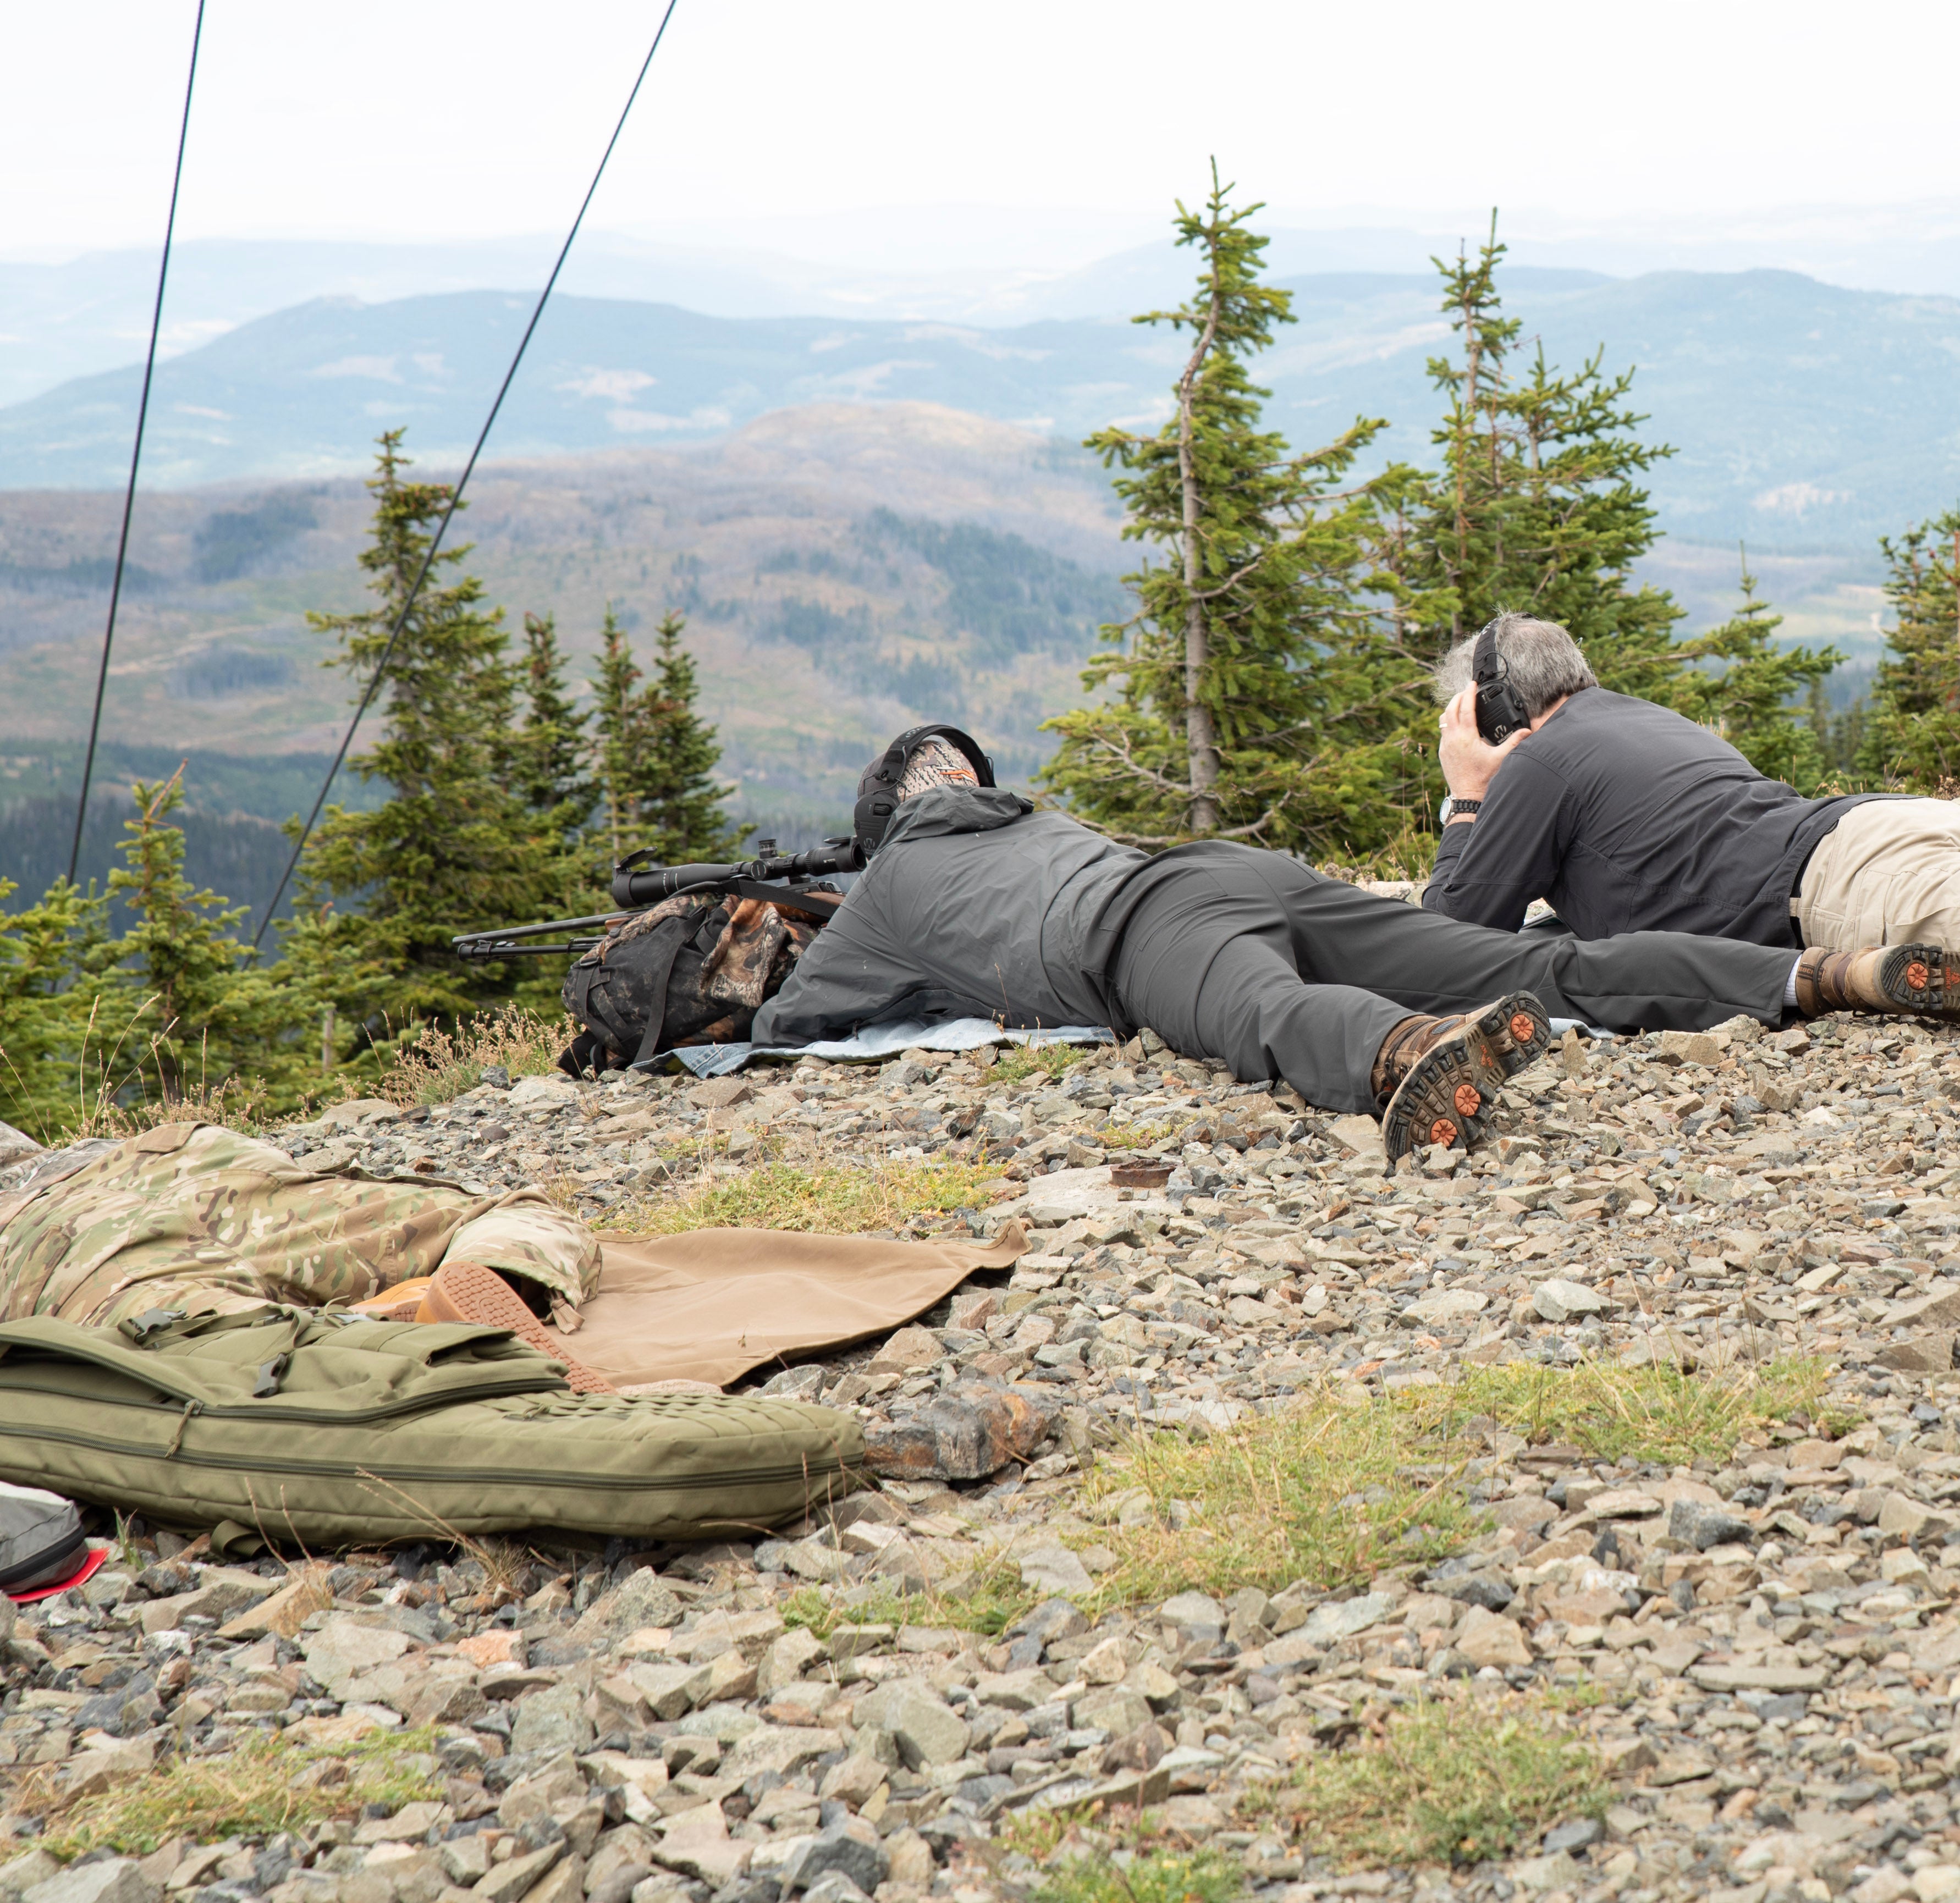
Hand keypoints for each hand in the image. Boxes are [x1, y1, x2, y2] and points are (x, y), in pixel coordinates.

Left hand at [1439, 686, 1528, 805]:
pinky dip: (1449, 723)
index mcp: (1466, 736)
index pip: (1466, 708)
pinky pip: (1443, 732)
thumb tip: (1528, 731)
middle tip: (1466, 690)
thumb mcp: (1501, 759)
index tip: (1472, 683)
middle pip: (1450, 709)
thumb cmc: (1483, 779)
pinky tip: (1457, 725)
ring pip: (1443, 720)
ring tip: (1461, 704)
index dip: (1469, 693)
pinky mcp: (1443, 753)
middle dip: (1458, 697)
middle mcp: (1452, 739)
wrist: (1467, 797)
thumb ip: (1514, 743)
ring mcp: (1445, 746)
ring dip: (1451, 709)